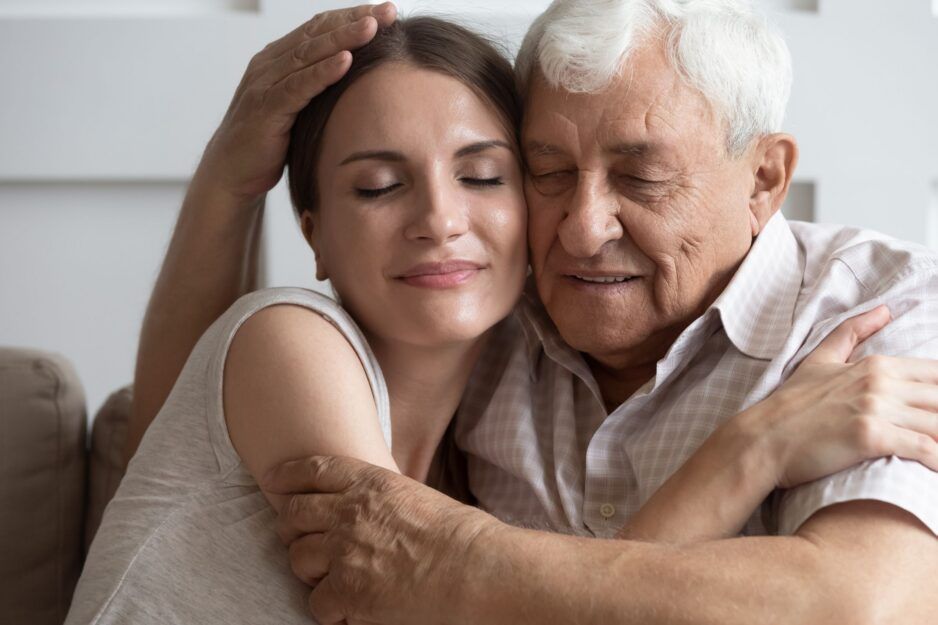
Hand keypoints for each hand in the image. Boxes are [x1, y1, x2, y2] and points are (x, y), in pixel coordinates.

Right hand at [196, 3, 396, 203]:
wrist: (232, 173)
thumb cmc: (269, 142)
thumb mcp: (298, 108)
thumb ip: (317, 88)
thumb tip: (357, 79)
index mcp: (278, 60)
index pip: (319, 28)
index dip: (352, 17)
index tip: (386, 12)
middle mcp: (270, 65)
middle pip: (316, 34)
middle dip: (354, 20)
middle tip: (388, 12)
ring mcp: (265, 84)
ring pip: (308, 54)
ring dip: (343, 39)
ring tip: (372, 28)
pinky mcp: (266, 109)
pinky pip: (298, 87)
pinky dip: (322, 73)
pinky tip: (346, 62)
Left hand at [262, 455, 500, 624]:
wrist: (476, 570)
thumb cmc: (460, 537)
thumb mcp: (416, 497)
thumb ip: (381, 500)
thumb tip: (365, 512)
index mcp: (370, 483)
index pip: (314, 470)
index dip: (288, 475)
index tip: (274, 481)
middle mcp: (349, 513)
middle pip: (294, 514)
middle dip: (291, 528)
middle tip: (299, 540)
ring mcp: (344, 551)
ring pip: (298, 559)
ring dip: (311, 571)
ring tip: (333, 579)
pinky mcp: (347, 591)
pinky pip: (317, 603)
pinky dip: (331, 610)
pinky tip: (351, 610)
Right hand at [736, 304, 937, 488]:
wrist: (763, 438)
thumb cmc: (790, 404)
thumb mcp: (819, 360)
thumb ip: (852, 332)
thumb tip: (884, 310)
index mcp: (875, 365)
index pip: (936, 374)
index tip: (937, 408)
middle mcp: (880, 383)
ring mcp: (875, 408)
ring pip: (937, 423)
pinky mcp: (870, 436)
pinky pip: (923, 447)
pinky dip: (937, 459)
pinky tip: (937, 467)